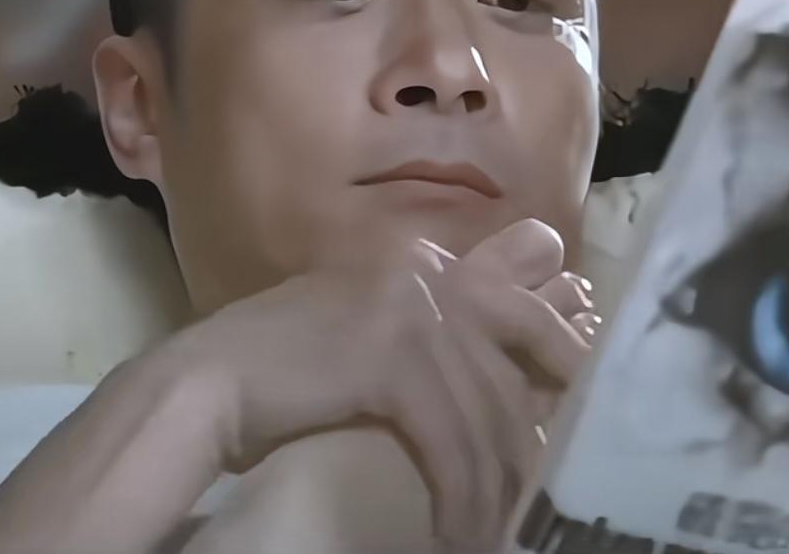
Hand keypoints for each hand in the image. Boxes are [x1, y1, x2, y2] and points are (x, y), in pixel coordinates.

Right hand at [155, 217, 595, 550]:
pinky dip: (460, 497)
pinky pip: (451, 440)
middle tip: (563, 472)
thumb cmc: (278, 369)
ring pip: (491, 405)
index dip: (561, 339)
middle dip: (562, 400)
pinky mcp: (389, 355)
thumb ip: (427, 334)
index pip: (519, 286)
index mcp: (418, 261)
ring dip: (499, 483)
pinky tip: (455, 532)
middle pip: (526, 333)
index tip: (583, 392)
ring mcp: (407, 306)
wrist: (205, 383)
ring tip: (494, 530)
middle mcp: (423, 270)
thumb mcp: (366, 333)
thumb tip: (499, 378)